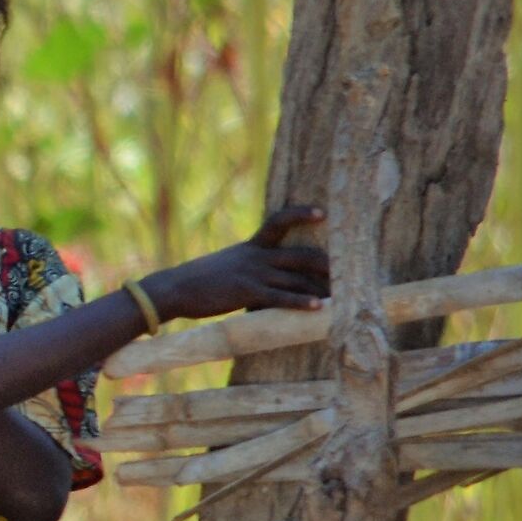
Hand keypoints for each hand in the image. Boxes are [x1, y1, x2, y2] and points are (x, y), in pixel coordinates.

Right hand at [147, 203, 330, 320]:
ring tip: (343, 295)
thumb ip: (244, 268)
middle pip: (300, 255)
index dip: (301, 214)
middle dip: (326, 264)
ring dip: (321, 287)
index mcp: (250, 247)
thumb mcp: (223, 266)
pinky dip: (301, 302)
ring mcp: (252, 274)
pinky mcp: (246, 292)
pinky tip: (319, 308)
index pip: (278, 221)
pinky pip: (280, 297)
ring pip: (295, 278)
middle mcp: (256, 257)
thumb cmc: (194, 282)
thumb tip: (258, 282)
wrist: (172, 289)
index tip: (322, 213)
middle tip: (349, 271)